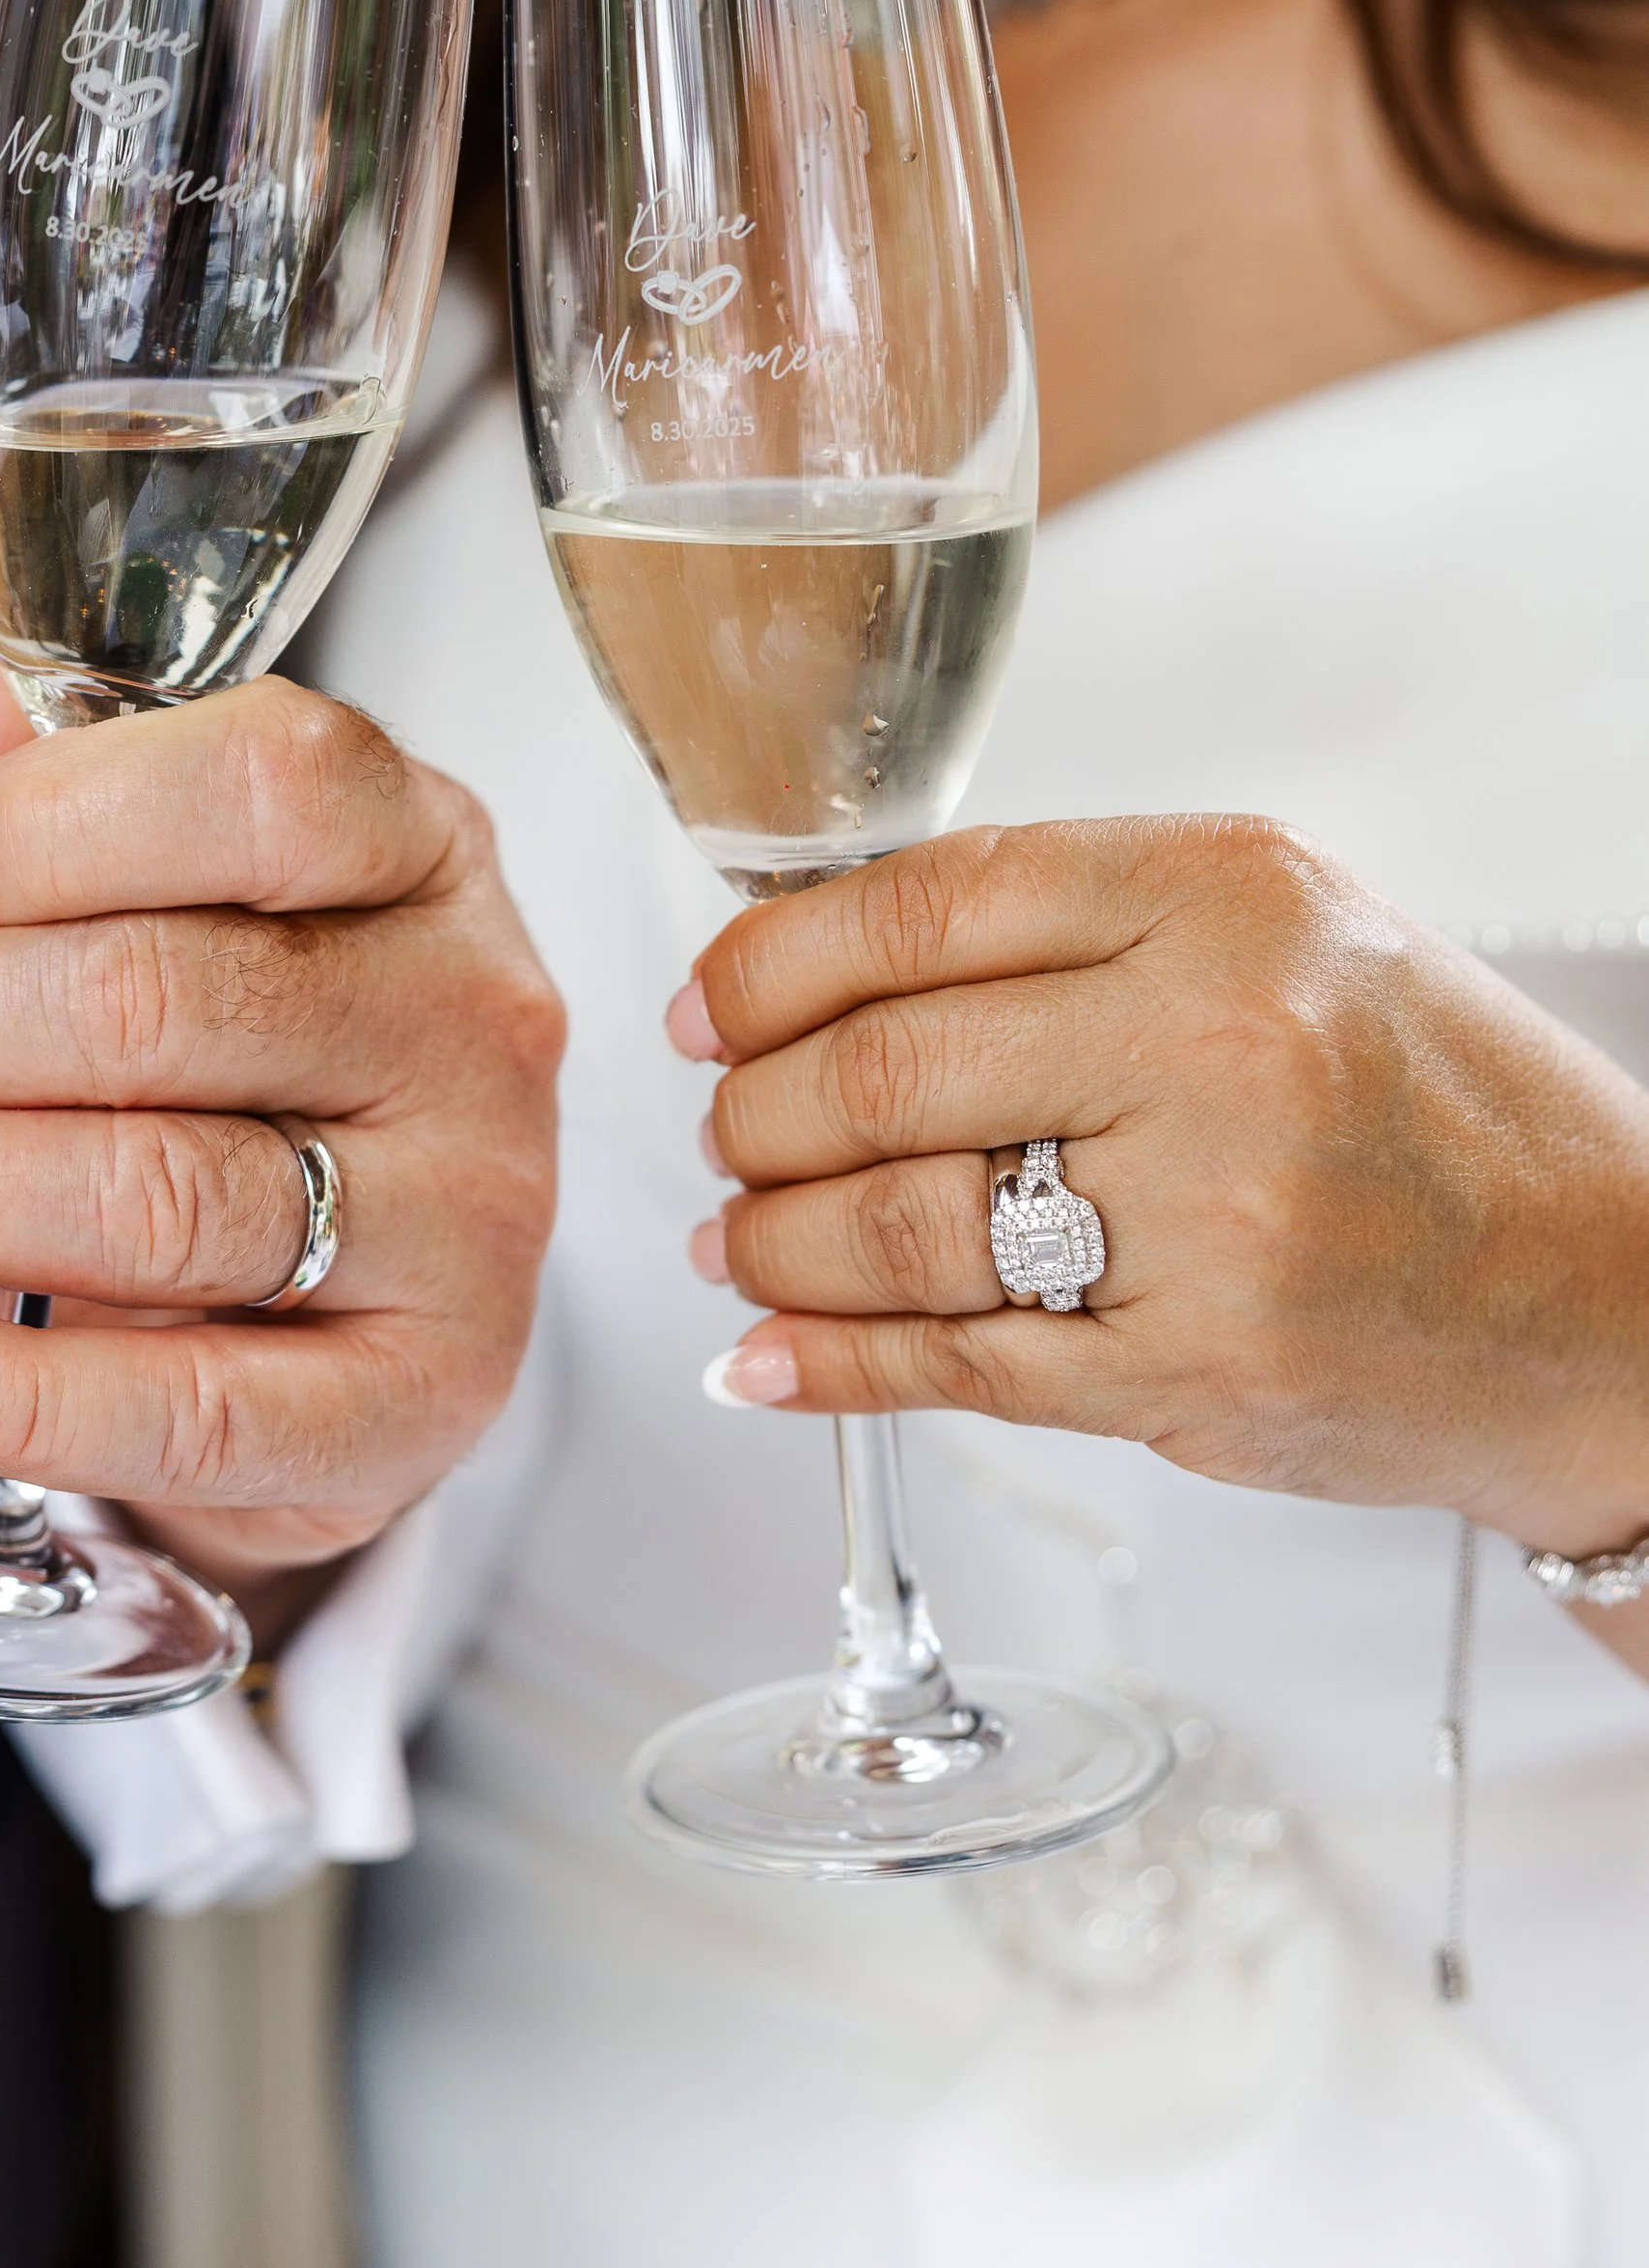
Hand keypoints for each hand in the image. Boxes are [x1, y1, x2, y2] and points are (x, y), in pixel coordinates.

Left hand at [0, 650, 563, 1604]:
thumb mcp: (209, 898)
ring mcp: (462, 1222)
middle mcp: (469, 1023)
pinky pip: (189, 1408)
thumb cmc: (271, 1063)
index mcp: (423, 854)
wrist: (386, 1308)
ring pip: (159, 1196)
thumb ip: (90, 792)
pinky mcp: (415, 1404)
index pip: (275, 786)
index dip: (67, 818)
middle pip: (167, 999)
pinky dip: (6, 1392)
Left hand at [675, 817, 1648, 1571]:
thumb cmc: (1438, 1105)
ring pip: (897, 1227)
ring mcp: (1208, 1218)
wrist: (1611, 1293)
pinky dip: (833, 1365)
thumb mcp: (1289, 934)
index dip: (771, 964)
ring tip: (737, 1240)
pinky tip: (771, 1356)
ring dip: (774, 1243)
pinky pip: (959, 1367)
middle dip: (754, 1115)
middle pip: (880, 1072)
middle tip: (725, 1131)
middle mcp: (1213, 1041)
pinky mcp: (1198, 1372)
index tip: (709, 1004)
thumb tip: (832, 966)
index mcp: (1223, 895)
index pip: (922, 905)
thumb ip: (1082, 927)